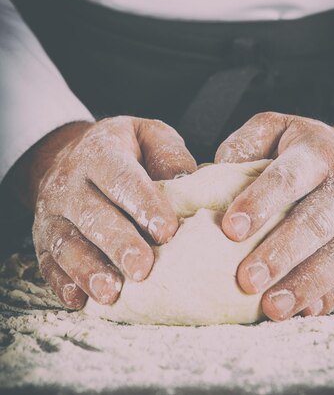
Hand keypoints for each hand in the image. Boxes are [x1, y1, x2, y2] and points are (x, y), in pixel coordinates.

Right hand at [14, 116, 195, 308]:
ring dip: (88, 269)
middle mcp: (70, 181)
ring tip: (112, 293)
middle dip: (118, 244)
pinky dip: (62, 283)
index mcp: (100, 151)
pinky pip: (48, 263)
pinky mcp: (43, 239)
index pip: (121, 177)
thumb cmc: (124, 150)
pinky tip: (80, 300)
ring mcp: (53, 212)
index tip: (167, 231)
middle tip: (142, 268)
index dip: (143, 203)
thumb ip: (168, 154)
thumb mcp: (149, 135)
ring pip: (67, 242)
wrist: (69, 154)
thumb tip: (189, 180)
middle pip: (93, 214)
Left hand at [215, 113, 333, 319]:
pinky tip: (303, 310)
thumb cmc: (310, 150)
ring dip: (304, 284)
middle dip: (280, 253)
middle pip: (315, 222)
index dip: (260, 202)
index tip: (231, 229)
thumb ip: (245, 145)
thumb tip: (212, 174)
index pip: (288, 177)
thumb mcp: (278, 129)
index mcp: (317, 153)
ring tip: (271, 307)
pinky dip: (330, 296)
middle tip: (247, 279)